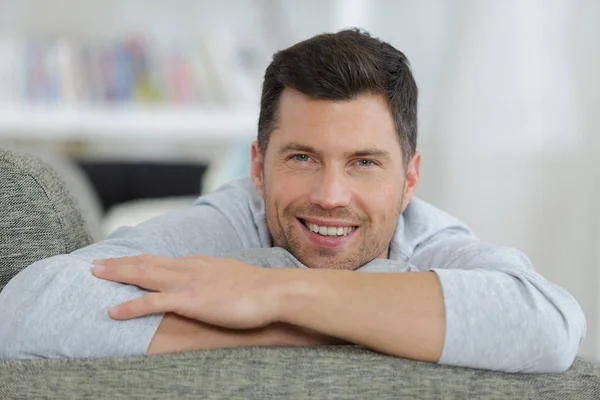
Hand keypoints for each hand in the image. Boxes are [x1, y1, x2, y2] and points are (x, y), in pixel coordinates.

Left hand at [92, 254, 281, 329]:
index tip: (124, 260)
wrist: (271, 291)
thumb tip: (213, 280)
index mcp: (199, 263)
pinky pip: (152, 303)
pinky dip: (130, 307)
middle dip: (120, 262)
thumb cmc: (258, 288)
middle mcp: (189, 268)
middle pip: (147, 262)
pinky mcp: (189, 300)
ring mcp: (188, 283)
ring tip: (96, 274)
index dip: (140, 260)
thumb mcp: (232, 276)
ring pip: (144, 275)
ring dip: (118, 274)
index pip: (163, 259)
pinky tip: (113, 311)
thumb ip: (217, 276)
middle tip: (97, 262)